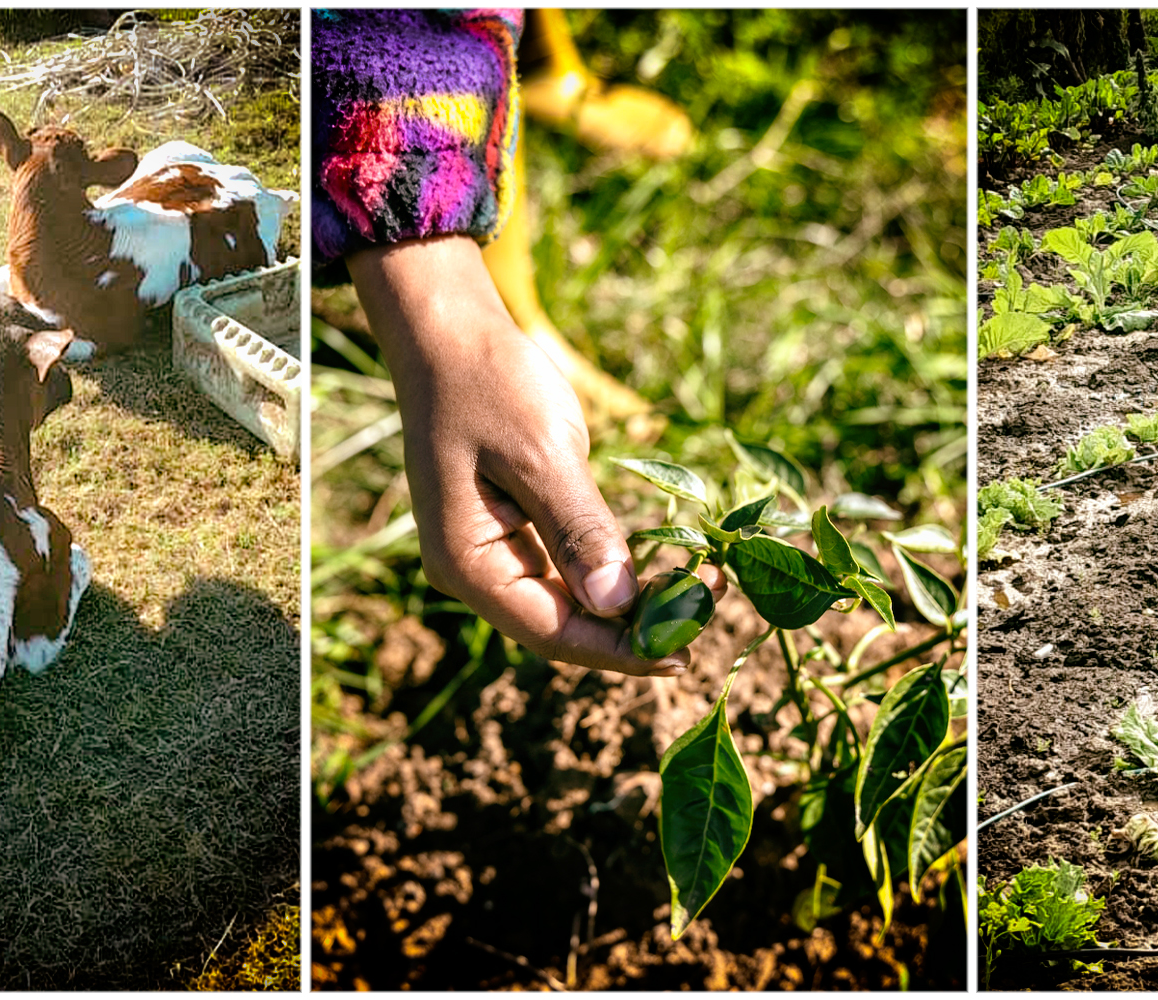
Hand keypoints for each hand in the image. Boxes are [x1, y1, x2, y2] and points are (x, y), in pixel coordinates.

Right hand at [349, 235, 723, 675]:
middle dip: (633, 630)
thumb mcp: (540, 452)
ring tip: (696, 590)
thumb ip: (578, 529)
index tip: (684, 656)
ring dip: (629, 605)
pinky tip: (658, 568)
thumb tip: (618, 604)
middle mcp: (474, 572)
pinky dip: (612, 572)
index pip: (553, 635)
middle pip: (561, 627)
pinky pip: (566, 570)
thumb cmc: (489, 382)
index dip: (620, 653)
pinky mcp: (512, 531)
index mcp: (467, 563)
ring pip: (568, 604)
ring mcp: (491, 553)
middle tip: (707, 609)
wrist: (449, 334)